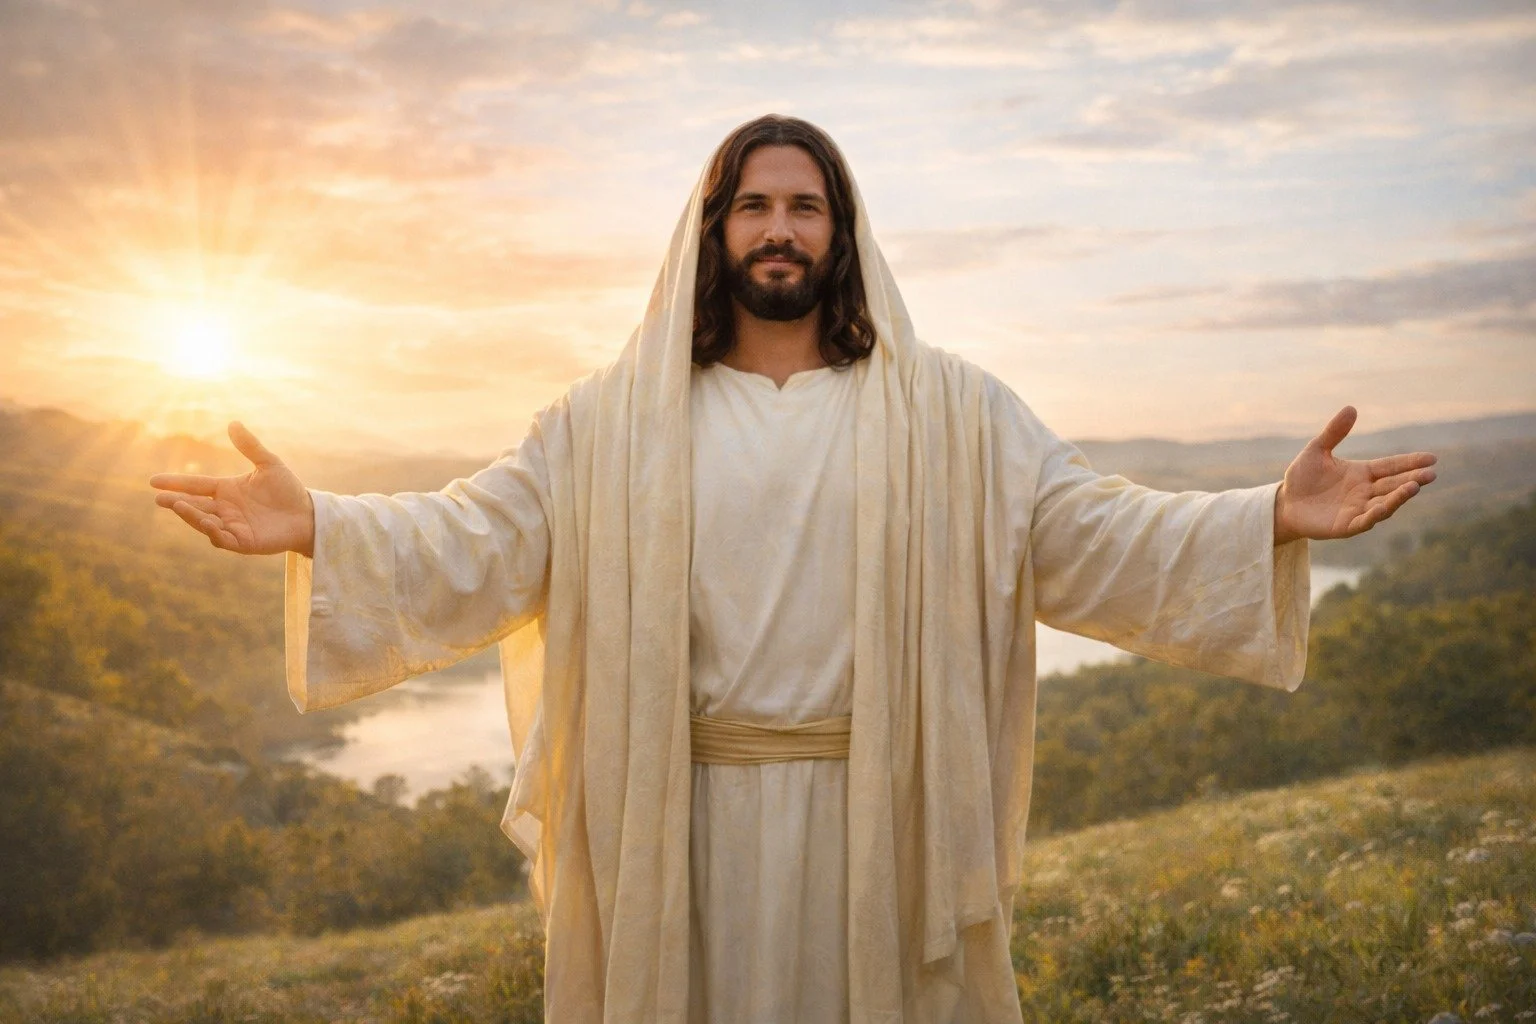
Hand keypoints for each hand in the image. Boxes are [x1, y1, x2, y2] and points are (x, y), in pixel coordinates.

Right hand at [149, 422, 315, 555]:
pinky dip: (213, 532)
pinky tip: (207, 523)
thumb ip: (250, 446)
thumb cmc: (287, 490)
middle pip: (194, 505)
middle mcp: (224, 509)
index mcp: (226, 490)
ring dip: (191, 516)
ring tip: (178, 505)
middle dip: (176, 502)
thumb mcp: (269, 464)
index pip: (196, 485)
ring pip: (204, 522)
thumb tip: (233, 423)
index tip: (153, 481)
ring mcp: (232, 527)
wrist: (308, 514)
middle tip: (159, 498)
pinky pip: (223, 539)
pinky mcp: (243, 542)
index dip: (176, 483)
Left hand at [1273, 406, 1436, 544]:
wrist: (1285, 503)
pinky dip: (1375, 514)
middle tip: (1431, 473)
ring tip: (1414, 487)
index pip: (1391, 466)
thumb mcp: (1316, 451)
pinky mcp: (1346, 526)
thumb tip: (1351, 408)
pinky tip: (1385, 507)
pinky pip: (1365, 521)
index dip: (1410, 462)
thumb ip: (1334, 432)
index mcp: (1362, 473)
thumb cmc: (1302, 477)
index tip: (1431, 458)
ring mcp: (1358, 510)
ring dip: (1399, 497)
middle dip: (1412, 479)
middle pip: (1393, 485)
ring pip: (1385, 503)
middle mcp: (1365, 492)